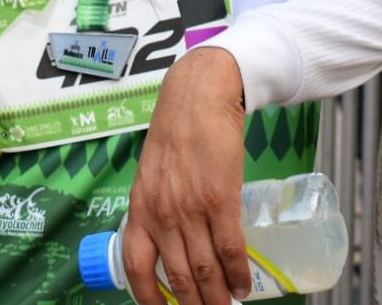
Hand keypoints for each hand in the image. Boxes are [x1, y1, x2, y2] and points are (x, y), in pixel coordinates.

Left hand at [123, 48, 248, 304]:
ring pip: (205, 269)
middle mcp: (161, 214)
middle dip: (194, 304)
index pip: (136, 267)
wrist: (199, 97)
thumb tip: (171, 242)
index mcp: (140, 208)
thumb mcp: (153, 174)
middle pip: (178, 276)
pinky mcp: (220, 198)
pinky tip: (245, 285)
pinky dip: (239, 272)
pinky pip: (230, 248)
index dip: (150, 298)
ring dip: (219, 297)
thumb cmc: (178, 132)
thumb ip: (157, 207)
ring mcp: (191, 207)